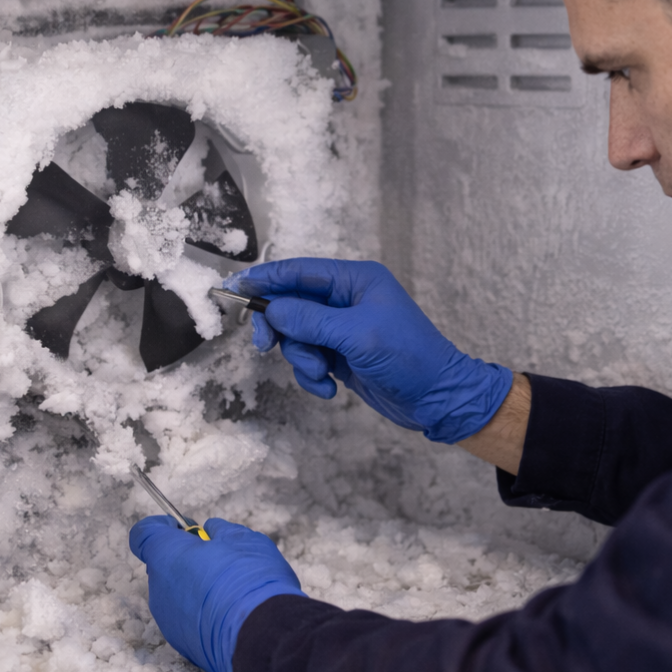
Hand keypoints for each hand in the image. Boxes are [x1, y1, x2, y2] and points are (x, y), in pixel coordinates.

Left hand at [128, 516, 305, 671]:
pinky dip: (203, 612)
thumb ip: (220, 531)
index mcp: (167, 556)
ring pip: (177, 593)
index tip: (189, 529)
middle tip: (221, 559)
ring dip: (197, 586)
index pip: (144, 533)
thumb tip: (212, 532)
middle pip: (164, 564)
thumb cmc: (250, 582)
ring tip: (231, 591)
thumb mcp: (242, 540)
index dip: (165, 527)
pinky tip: (231, 613)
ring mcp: (168, 619)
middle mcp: (159, 588)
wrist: (262, 637)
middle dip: (187, 558)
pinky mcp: (182, 643)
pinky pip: (187, 618)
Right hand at [228, 259, 513, 442]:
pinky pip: (309, 359)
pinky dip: (313, 376)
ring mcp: (343, 329)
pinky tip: (332, 390)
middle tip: (263, 346)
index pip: (299, 272)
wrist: (438, 398)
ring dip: (302, 359)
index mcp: (355, 280)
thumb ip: (310, 320)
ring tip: (323, 374)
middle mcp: (346, 299)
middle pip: (291, 305)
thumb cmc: (408, 358)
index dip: (266, 279)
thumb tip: (272, 310)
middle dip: (280, 328)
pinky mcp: (342, 355)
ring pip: (297, 336)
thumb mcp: (357, 335)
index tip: (233, 288)